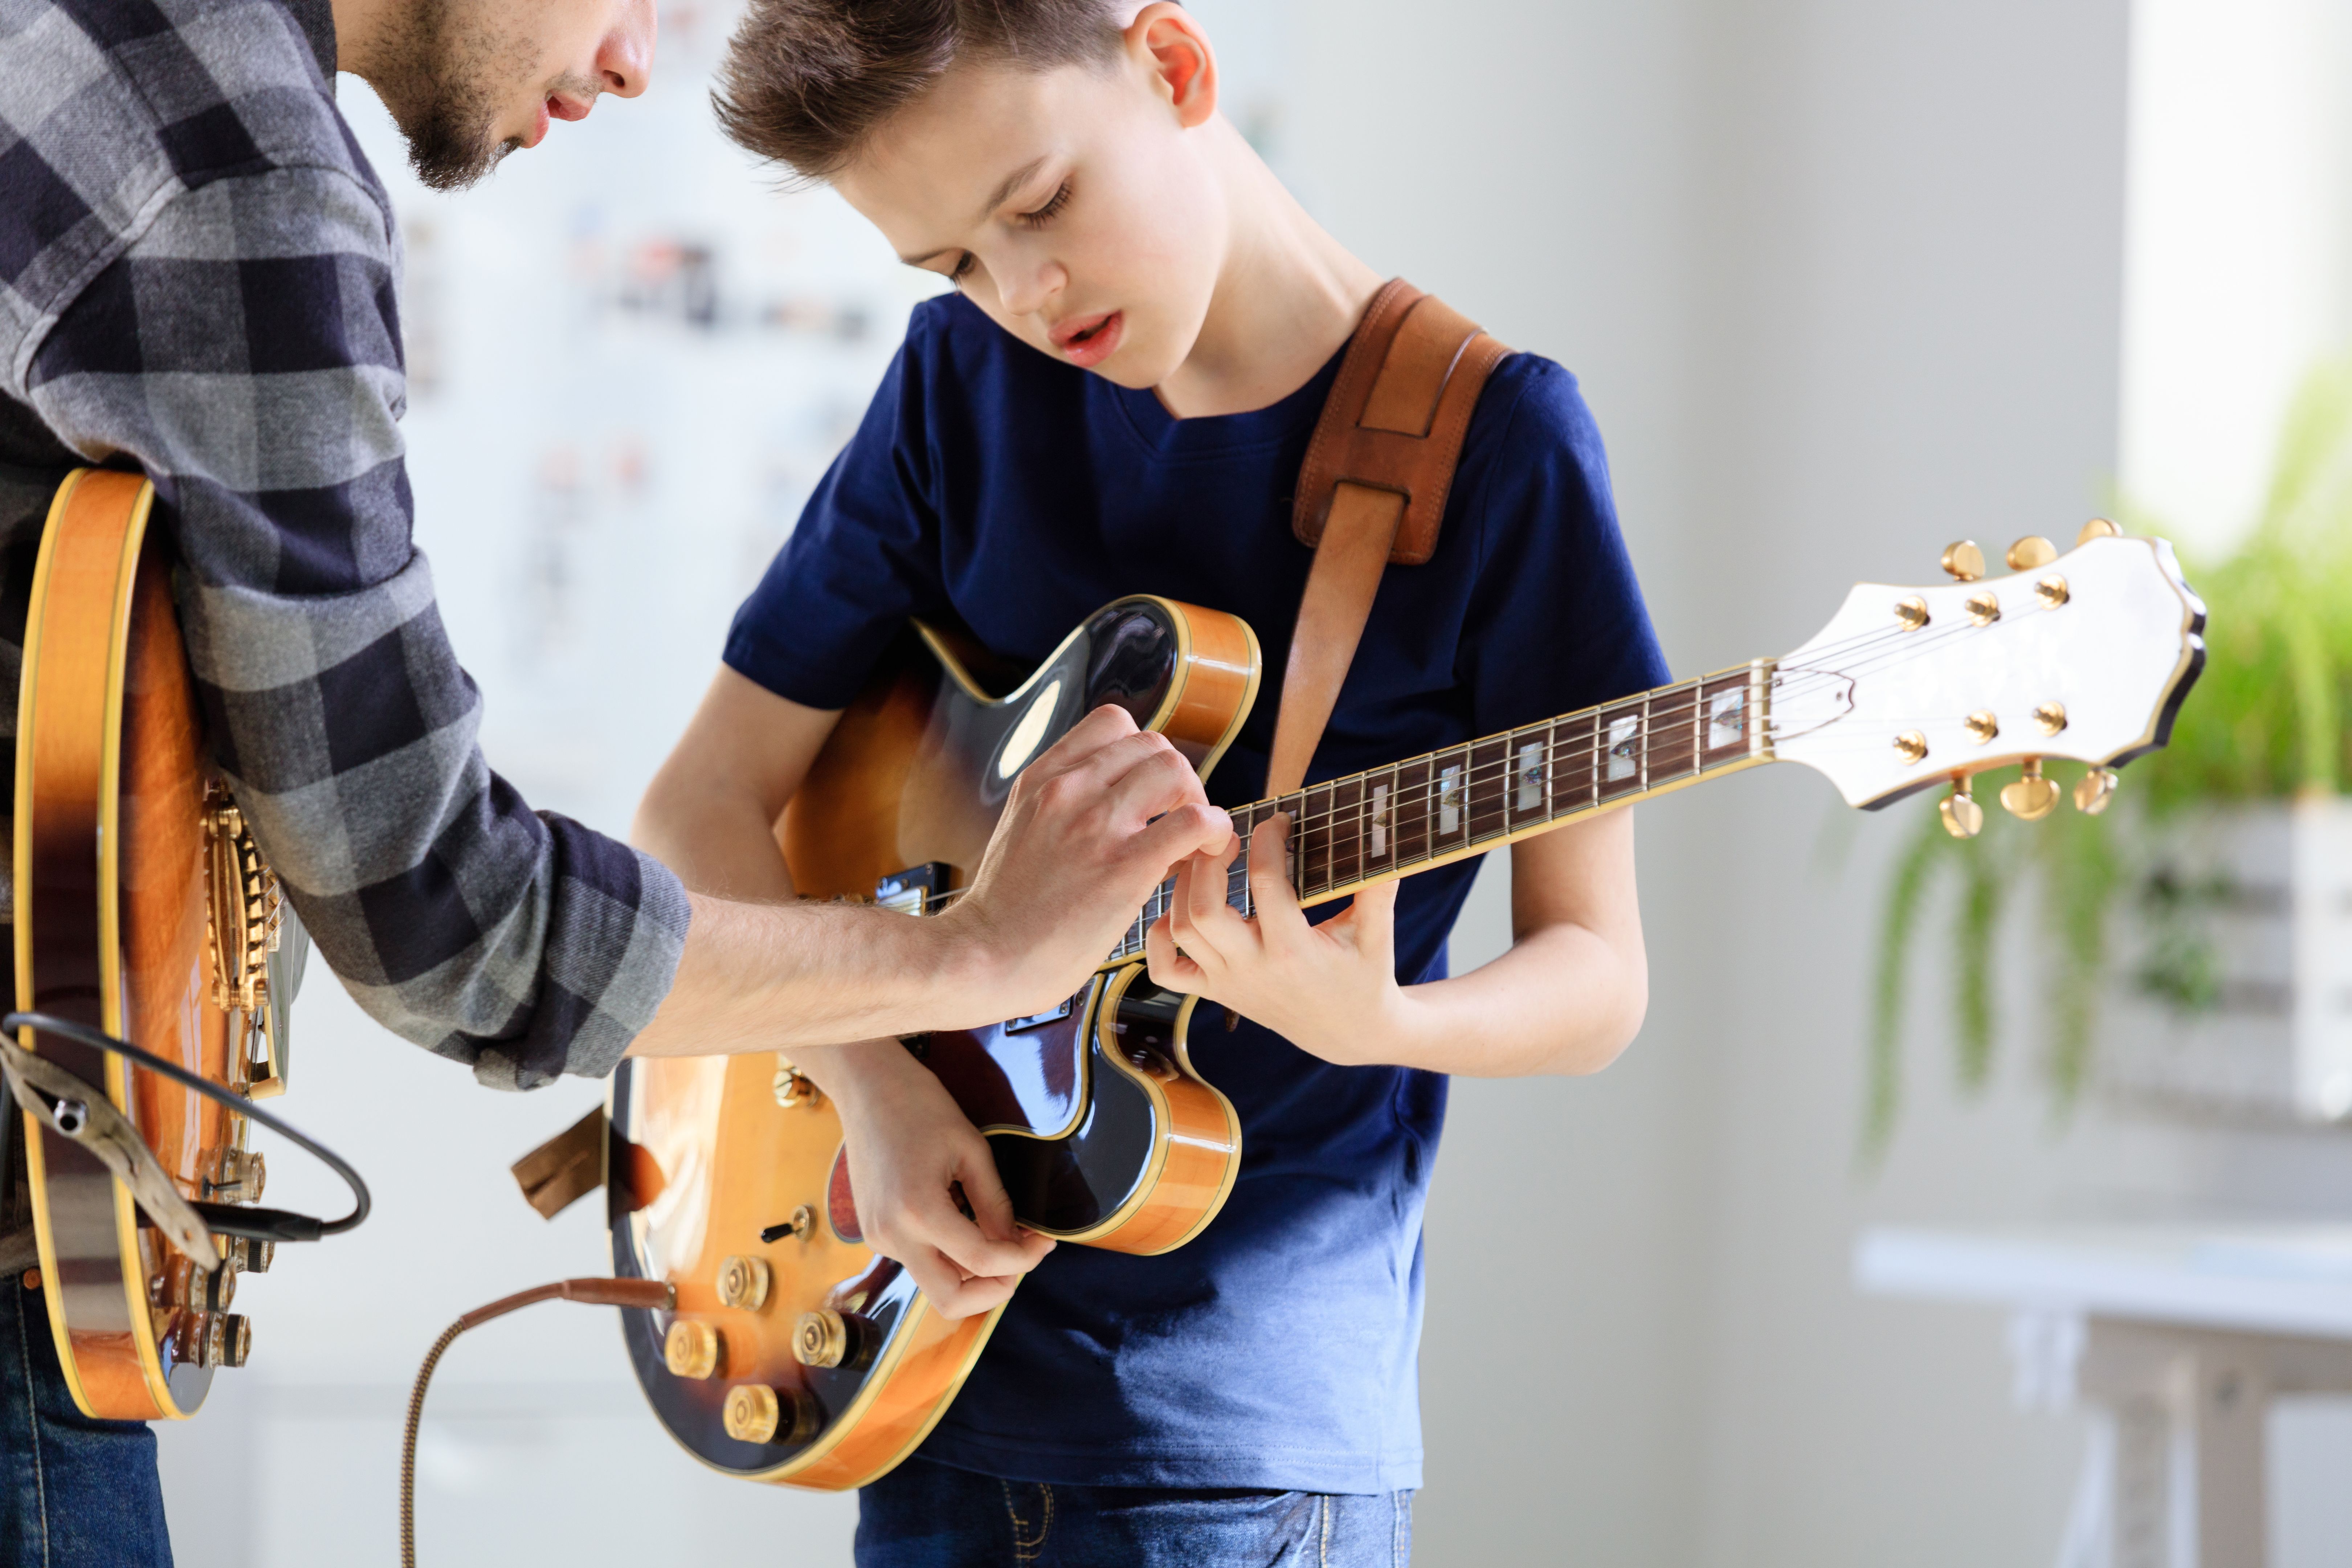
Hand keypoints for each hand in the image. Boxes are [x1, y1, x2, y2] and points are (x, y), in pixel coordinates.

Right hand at [796, 1040, 1054, 1319]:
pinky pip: (919, 1261)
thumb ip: (996, 1205)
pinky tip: (965, 1222)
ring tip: (998, 1236)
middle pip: (950, 1300)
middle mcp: (892, 1235)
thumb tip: (1019, 1243)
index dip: (1023, 1259)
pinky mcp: (874, 1233)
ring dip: (972, 1273)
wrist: (867, 1087)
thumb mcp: (972, 1150)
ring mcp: (878, 1238)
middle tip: (1022, 1258)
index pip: (983, 1262)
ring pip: (935, 1284)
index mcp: (918, 1212)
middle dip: (994, 1289)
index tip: (1045, 1242)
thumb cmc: (920, 1105)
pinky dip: (949, 1255)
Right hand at [940, 704, 1234, 1022]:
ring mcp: (1097, 825)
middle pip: (1154, 744)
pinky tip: (1205, 854)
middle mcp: (1069, 790)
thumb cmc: (1006, 909)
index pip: (1113, 722)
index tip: (1147, 790)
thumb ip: (1063, 804)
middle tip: (1175, 820)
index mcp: (1043, 778)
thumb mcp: (1023, 827)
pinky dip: (1214, 832)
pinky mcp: (1125, 866)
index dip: (1144, 753)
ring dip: (1196, 801)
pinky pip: (1194, 822)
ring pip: (1176, 770)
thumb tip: (1120, 802)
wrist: (984, 956)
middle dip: (1176, 779)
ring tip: (1191, 840)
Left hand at [1144, 814, 1413, 1066]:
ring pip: (1181, 929)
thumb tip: (1382, 828)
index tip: (1279, 820)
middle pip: (1204, 908)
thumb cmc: (1364, 976)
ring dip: (1183, 887)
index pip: (1266, 883)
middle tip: (1229, 835)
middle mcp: (1252, 968)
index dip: (1268, 840)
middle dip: (1209, 861)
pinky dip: (1158, 937)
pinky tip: (1176, 909)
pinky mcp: (1214, 992)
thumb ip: (1377, 885)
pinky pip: (1165, 970)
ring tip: (1206, 859)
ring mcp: (1227, 983)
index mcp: (1293, 950)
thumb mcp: (1376, 934)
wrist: (1347, 1033)